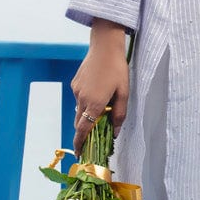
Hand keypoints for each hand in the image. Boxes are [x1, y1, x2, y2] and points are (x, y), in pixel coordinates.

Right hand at [71, 25, 129, 154]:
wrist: (104, 46)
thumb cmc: (117, 69)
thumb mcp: (124, 93)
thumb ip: (119, 114)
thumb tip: (115, 132)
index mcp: (94, 104)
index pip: (83, 130)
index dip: (80, 144)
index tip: (79, 153)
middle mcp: (82, 99)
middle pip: (79, 123)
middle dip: (83, 132)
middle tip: (93, 137)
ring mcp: (76, 90)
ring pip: (79, 110)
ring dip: (86, 115)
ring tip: (100, 111)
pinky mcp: (75, 83)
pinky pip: (79, 98)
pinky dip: (86, 102)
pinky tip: (98, 92)